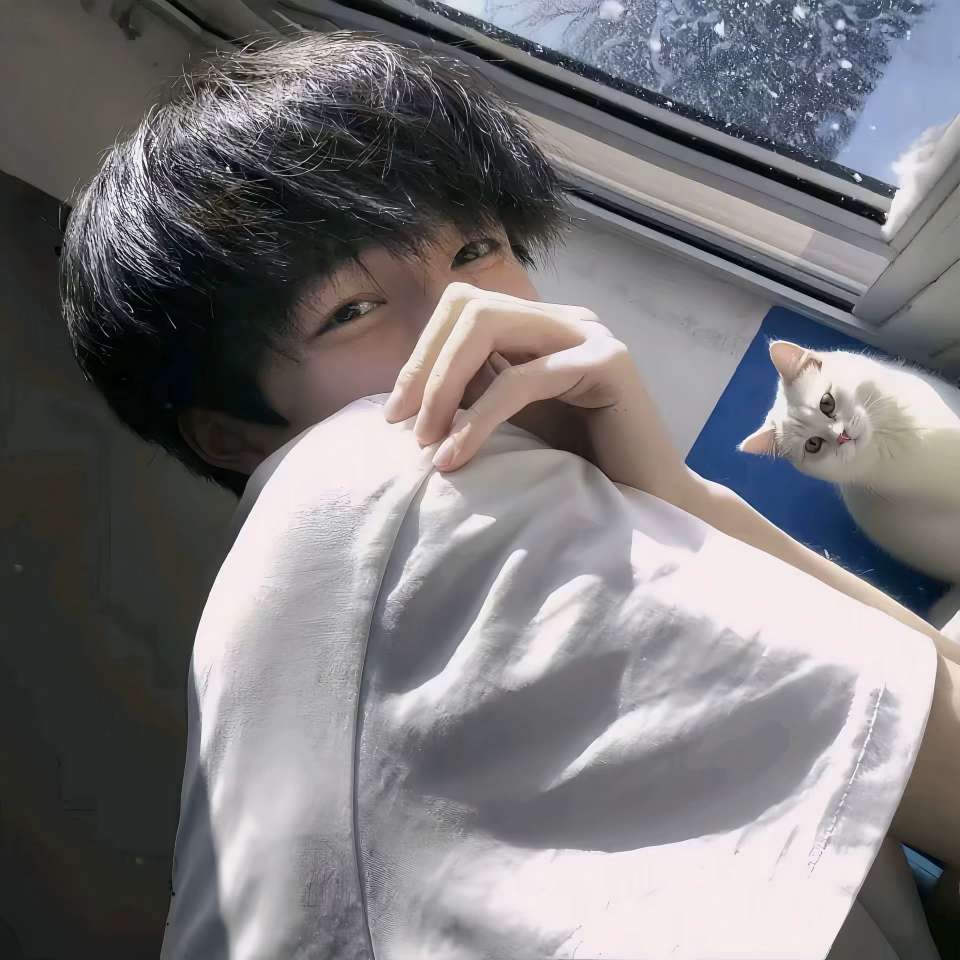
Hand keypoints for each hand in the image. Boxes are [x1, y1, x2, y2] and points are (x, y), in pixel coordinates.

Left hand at [382, 282, 635, 471]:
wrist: (646, 503)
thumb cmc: (577, 468)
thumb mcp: (513, 421)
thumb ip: (476, 390)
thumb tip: (412, 387)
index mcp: (540, 326)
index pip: (463, 307)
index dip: (420, 354)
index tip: (395, 414)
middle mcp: (565, 319)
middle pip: (469, 306)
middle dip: (425, 366)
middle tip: (404, 426)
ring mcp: (589, 335)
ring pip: (488, 328)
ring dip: (444, 386)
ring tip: (427, 444)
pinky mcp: (608, 364)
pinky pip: (524, 379)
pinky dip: (479, 418)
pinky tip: (456, 455)